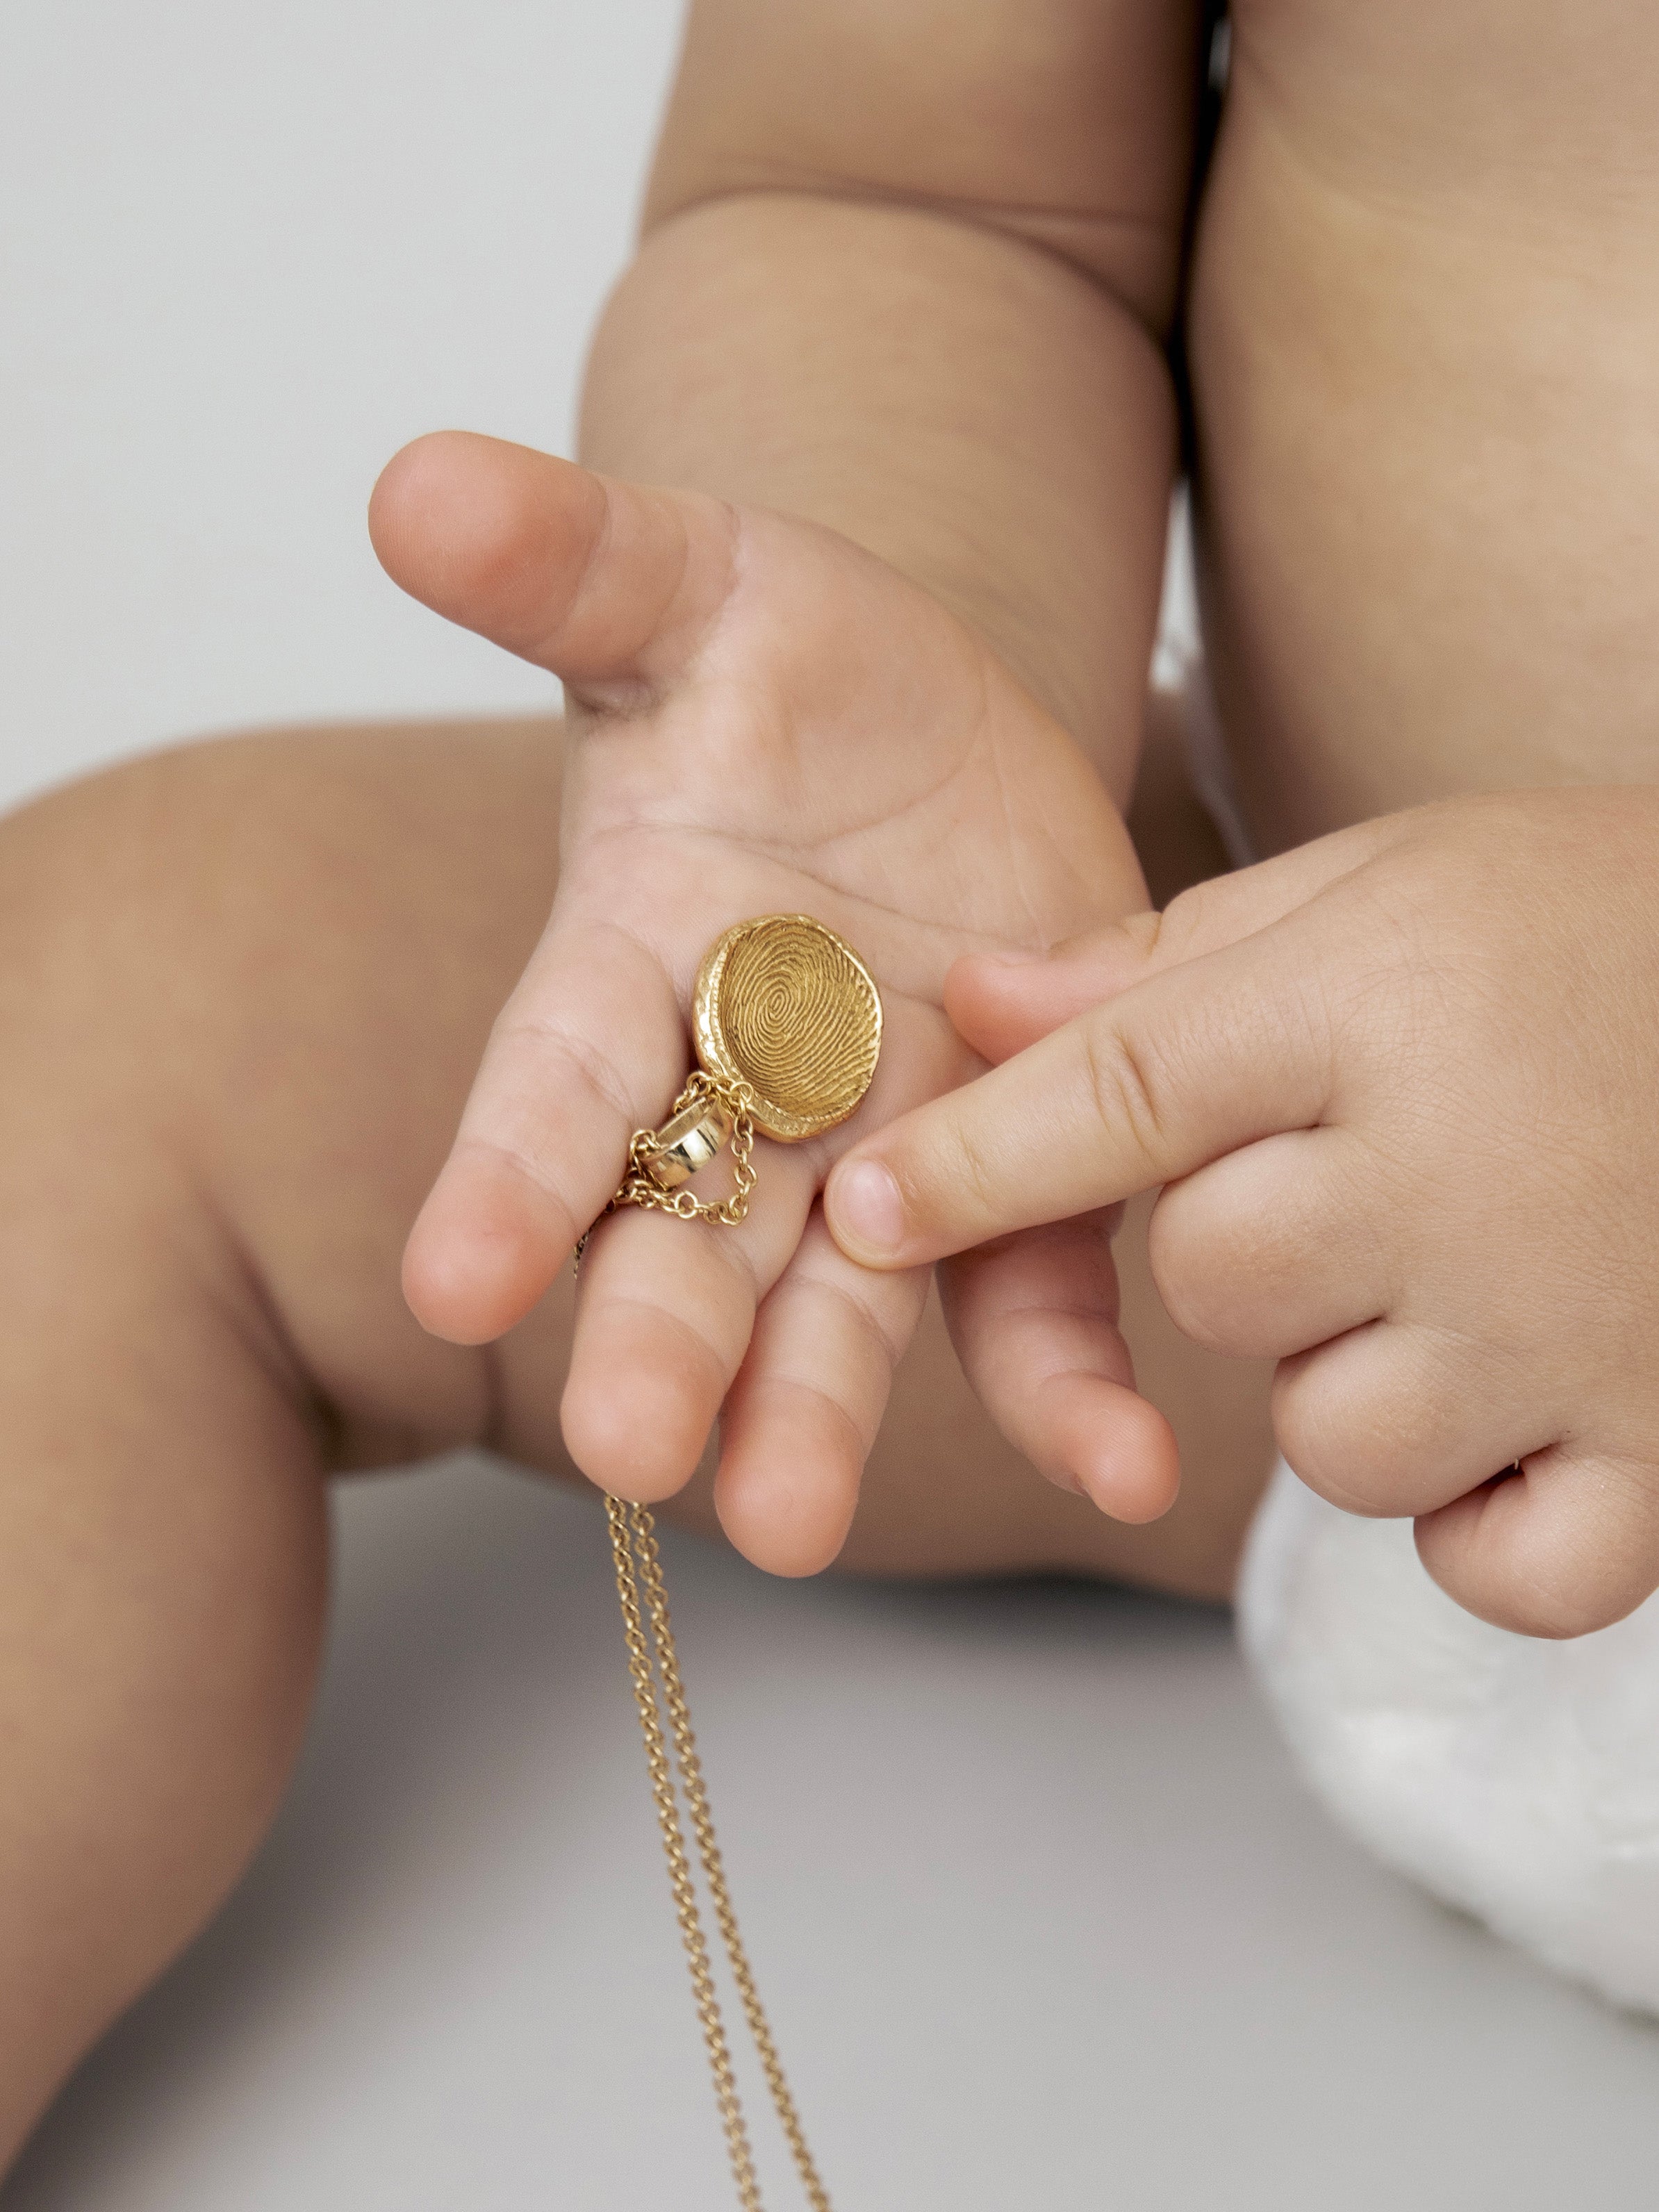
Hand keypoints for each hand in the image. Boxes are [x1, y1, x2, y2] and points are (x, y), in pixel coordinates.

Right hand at [368, 432, 1167, 1572]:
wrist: (930, 733)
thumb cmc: (784, 664)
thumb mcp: (692, 583)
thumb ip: (570, 561)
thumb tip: (414, 483)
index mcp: (638, 959)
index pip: (555, 1078)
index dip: (507, 1172)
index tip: (453, 1280)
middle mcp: (736, 1086)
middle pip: (681, 1228)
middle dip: (656, 1336)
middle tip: (638, 1458)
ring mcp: (879, 1142)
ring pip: (837, 1302)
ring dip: (817, 1413)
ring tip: (793, 1527)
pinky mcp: (1020, 1164)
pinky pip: (1035, 1293)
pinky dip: (1069, 1380)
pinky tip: (1123, 1461)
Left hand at [825, 788, 1658, 1635]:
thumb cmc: (1600, 925)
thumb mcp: (1391, 885)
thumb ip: (1172, 960)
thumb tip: (975, 1007)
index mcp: (1381, 1004)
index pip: (1117, 1099)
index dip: (969, 1165)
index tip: (854, 1213)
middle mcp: (1464, 1175)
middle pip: (1214, 1283)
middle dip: (1241, 1248)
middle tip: (1358, 1177)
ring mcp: (1573, 1330)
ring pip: (1329, 1440)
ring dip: (1356, 1382)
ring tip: (1464, 1281)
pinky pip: (1494, 1564)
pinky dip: (1480, 1521)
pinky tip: (1523, 1415)